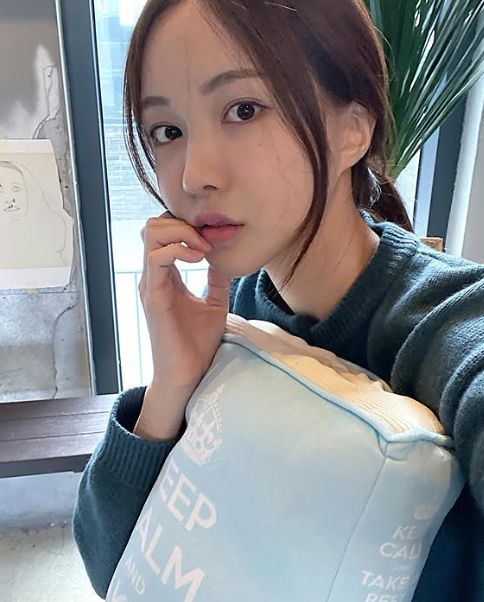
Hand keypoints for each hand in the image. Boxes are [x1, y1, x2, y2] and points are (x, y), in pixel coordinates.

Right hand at [138, 211, 230, 394]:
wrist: (188, 372)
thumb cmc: (197, 343)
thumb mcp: (214, 304)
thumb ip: (216, 280)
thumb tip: (224, 260)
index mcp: (166, 277)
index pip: (164, 233)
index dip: (186, 226)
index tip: (212, 240)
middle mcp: (154, 277)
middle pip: (152, 227)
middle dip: (181, 223)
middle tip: (206, 242)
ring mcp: (151, 284)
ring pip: (151, 235)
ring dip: (180, 233)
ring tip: (203, 250)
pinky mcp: (153, 296)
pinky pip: (156, 259)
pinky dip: (178, 250)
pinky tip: (199, 260)